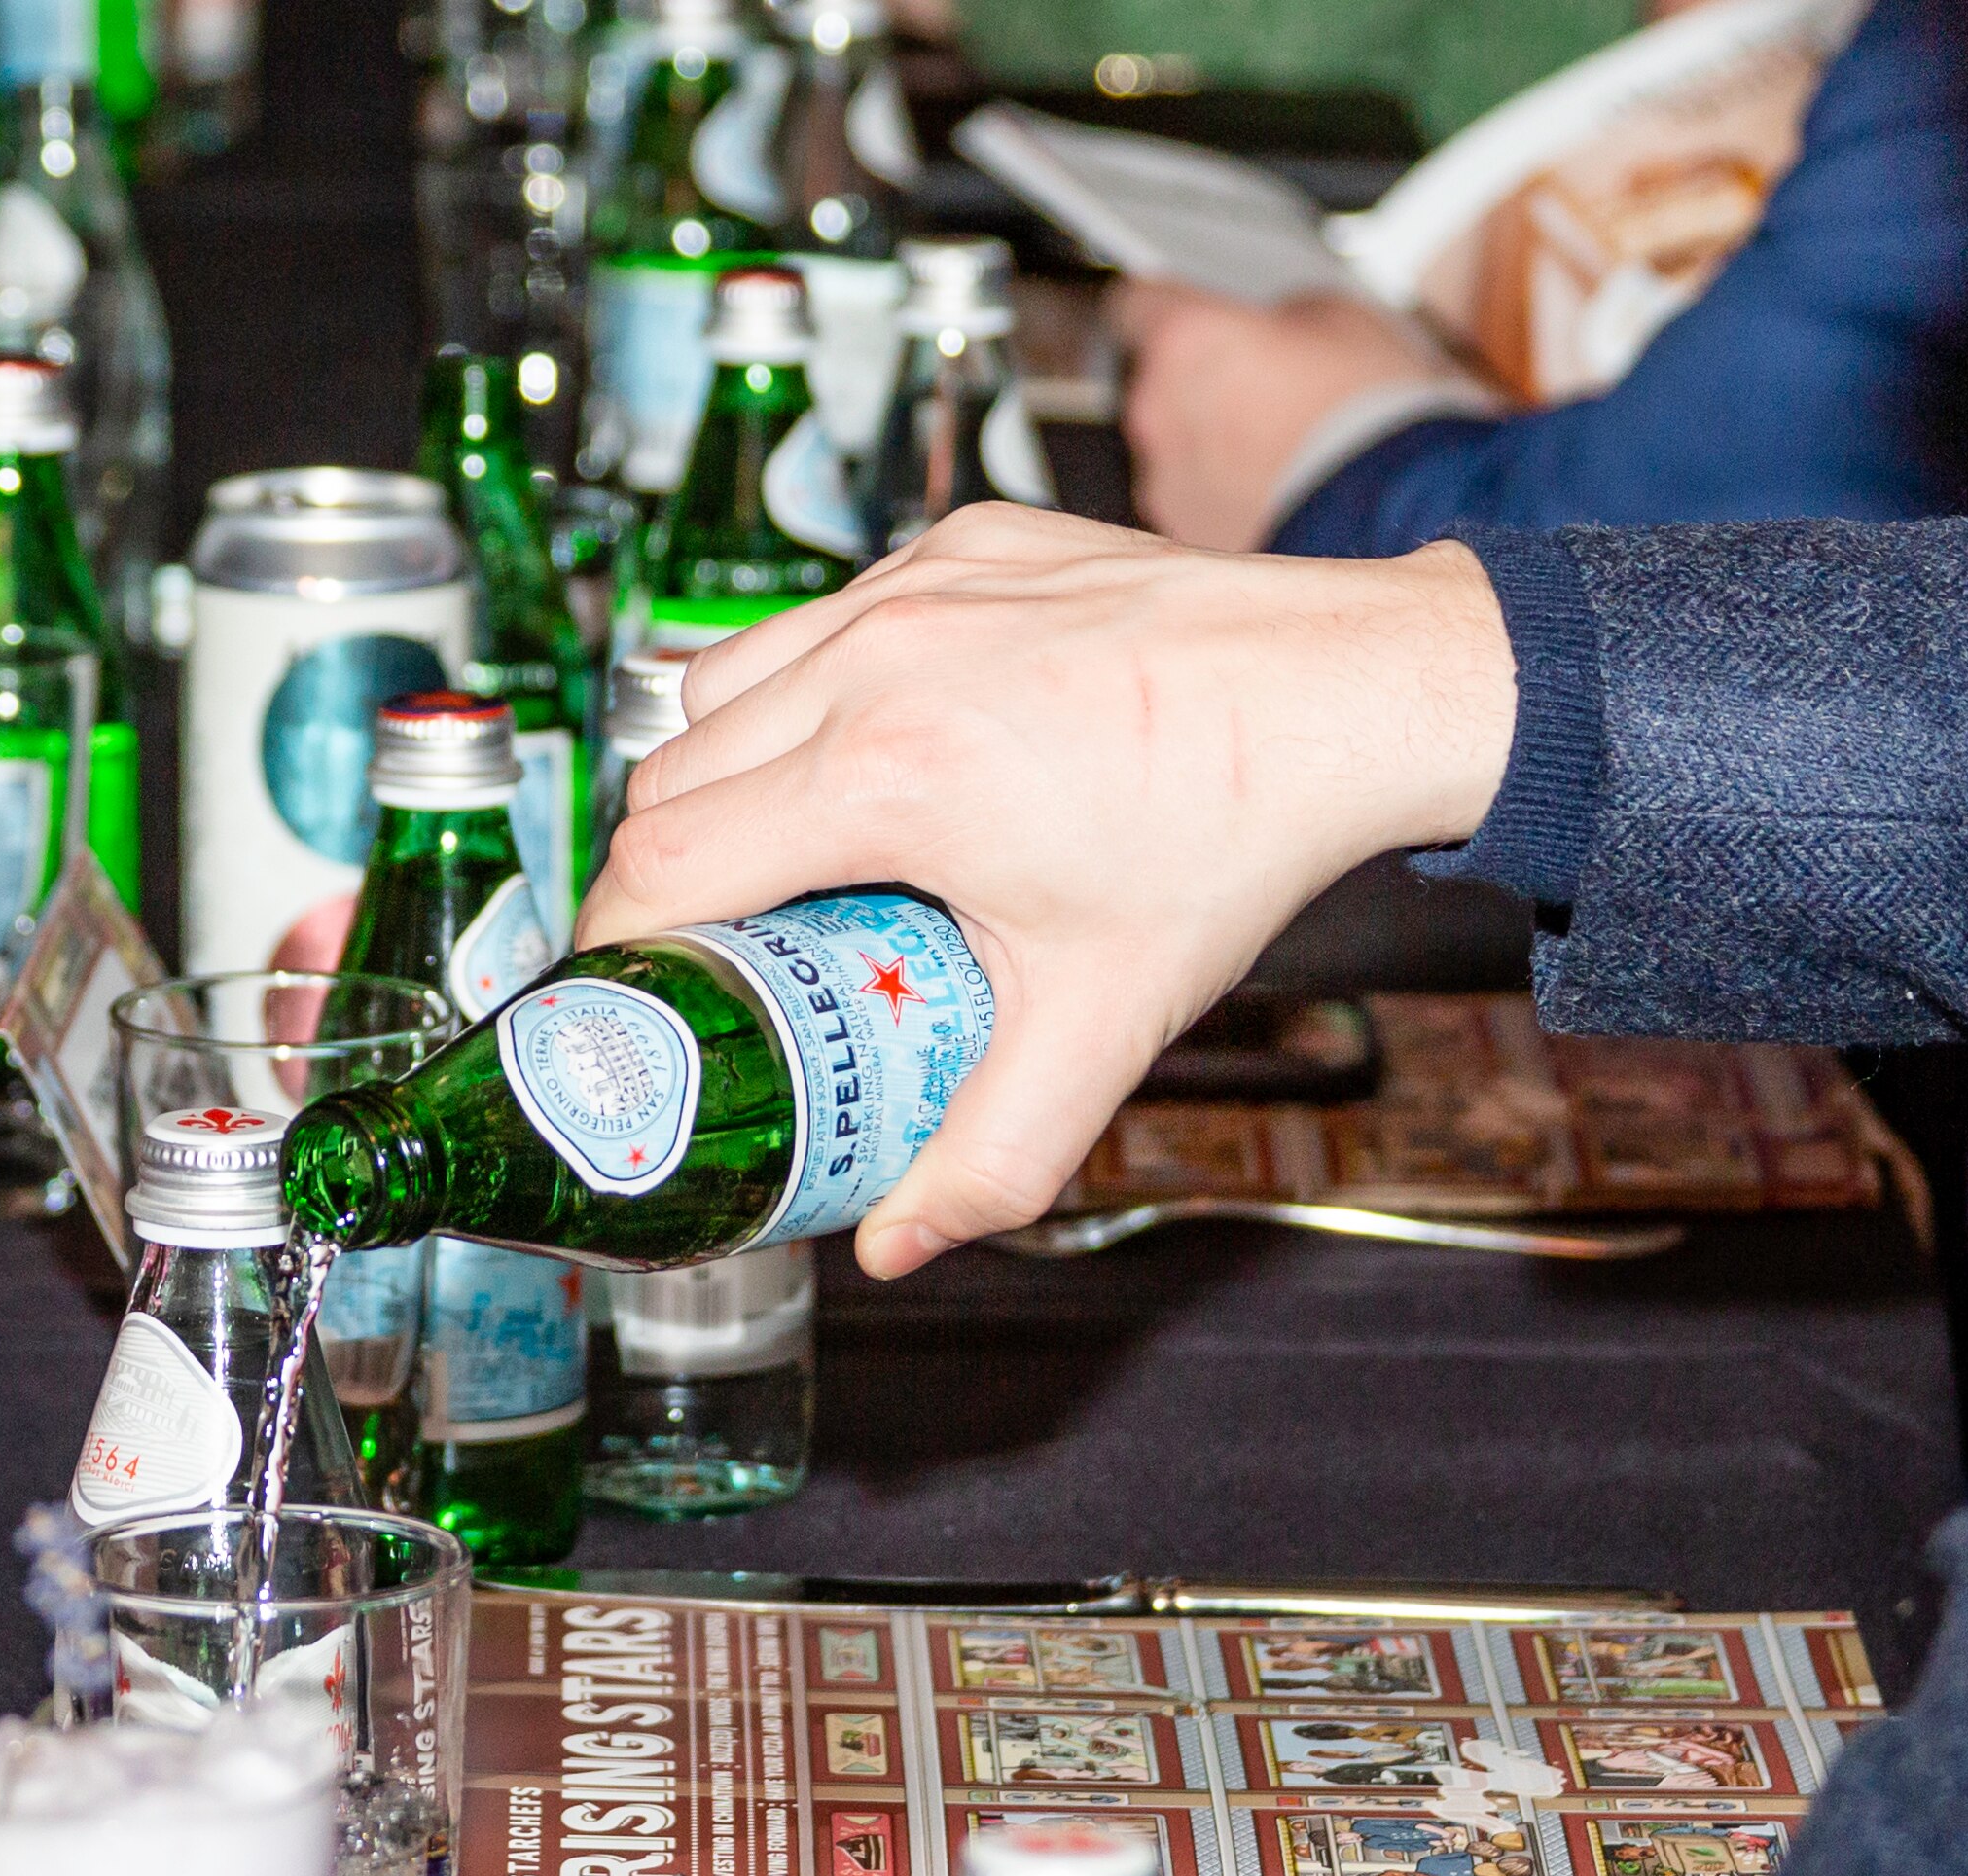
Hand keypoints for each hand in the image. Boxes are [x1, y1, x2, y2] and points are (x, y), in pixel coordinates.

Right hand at [579, 506, 1516, 1277]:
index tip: (630, 986)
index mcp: (890, 776)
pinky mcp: (958, 538)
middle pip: (669, 780)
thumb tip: (894, 1245)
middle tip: (721, 942)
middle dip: (667, 871)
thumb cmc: (1233, 840)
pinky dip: (807, 687)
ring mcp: (914, 583)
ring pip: (719, 684)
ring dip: (720, 771)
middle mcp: (879, 659)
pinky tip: (873, 749)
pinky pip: (816, 618)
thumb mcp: (1103, 1024)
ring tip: (787, 847)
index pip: (663, 867)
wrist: (1349, 694)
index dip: (617, 943)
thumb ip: (991, 1156)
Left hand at [1109, 281, 1477, 550]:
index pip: (1135, 302)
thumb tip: (1271, 325)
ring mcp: (1166, 476)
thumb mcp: (1339, 318)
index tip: (1183, 307)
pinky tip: (1276, 479)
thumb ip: (1278, 313)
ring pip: (1175, 439)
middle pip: (1156, 378)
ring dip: (1211, 434)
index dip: (1164, 303)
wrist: (1391, 513)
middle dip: (1201, 376)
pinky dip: (1222, 484)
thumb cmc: (1367, 413)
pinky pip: (1193, 491)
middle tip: (1262, 379)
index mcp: (1184, 341)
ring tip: (1280, 438)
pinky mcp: (1186, 530)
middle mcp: (1158, 409)